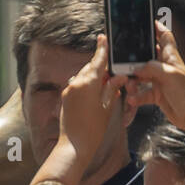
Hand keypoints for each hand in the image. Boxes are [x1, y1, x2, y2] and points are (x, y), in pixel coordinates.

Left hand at [58, 34, 125, 174]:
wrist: (73, 147)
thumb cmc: (93, 129)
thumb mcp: (108, 107)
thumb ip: (112, 88)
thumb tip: (119, 76)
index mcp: (87, 83)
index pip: (97, 61)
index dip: (102, 49)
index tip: (104, 38)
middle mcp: (75, 83)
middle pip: (90, 68)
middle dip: (101, 65)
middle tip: (113, 65)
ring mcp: (68, 91)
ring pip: (83, 76)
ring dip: (95, 76)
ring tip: (108, 80)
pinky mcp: (65, 98)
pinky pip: (78, 85)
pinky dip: (87, 84)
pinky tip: (97, 90)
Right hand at [122, 21, 184, 128]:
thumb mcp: (169, 75)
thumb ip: (151, 68)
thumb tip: (136, 68)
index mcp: (171, 57)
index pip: (165, 36)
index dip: (157, 28)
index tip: (146, 21)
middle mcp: (164, 67)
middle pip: (146, 56)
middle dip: (134, 59)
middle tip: (124, 61)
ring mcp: (160, 80)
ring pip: (140, 75)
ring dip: (132, 81)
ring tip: (129, 85)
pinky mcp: (157, 94)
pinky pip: (142, 92)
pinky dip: (136, 96)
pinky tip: (133, 99)